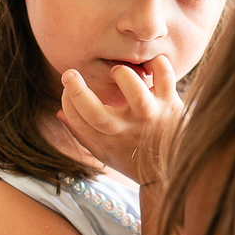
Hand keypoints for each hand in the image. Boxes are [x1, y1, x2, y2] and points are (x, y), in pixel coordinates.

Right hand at [57, 56, 183, 185]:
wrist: (176, 171)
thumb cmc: (136, 160)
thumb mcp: (106, 154)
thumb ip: (82, 134)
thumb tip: (58, 114)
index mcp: (109, 140)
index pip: (78, 119)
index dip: (67, 101)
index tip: (68, 87)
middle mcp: (127, 128)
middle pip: (94, 111)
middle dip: (76, 90)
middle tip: (70, 74)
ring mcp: (150, 115)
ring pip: (134, 89)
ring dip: (121, 74)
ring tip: (117, 72)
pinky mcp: (171, 104)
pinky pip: (164, 75)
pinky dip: (157, 64)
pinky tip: (149, 67)